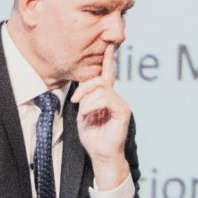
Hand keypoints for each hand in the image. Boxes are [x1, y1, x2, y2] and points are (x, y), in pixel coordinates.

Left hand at [71, 48, 131, 189]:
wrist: (101, 154)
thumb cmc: (92, 136)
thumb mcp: (83, 112)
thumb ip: (85, 97)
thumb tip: (83, 88)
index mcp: (107, 97)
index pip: (107, 74)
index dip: (109, 59)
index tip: (110, 43)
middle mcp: (116, 98)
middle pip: (99, 79)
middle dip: (84, 88)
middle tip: (75, 100)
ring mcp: (121, 104)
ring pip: (100, 89)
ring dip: (86, 101)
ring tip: (84, 113)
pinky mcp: (123, 111)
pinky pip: (105, 99)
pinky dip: (92, 105)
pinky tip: (89, 115)